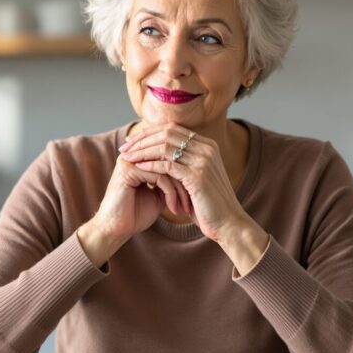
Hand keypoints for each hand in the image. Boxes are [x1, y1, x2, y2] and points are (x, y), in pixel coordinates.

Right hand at [78, 154, 192, 265]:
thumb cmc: (135, 215)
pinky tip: (174, 209)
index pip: (170, 158)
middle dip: (186, 182)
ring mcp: (130, 160)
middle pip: (170, 160)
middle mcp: (134, 155)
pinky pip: (159, 176)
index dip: (186, 176)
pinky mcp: (129, 170)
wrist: (115, 230)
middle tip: (196, 201)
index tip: (197, 195)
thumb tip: (190, 177)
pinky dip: (170, 193)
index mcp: (140, 158)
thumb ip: (170, 183)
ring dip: (180, 190)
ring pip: (167, 168)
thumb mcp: (158, 196)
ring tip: (186, 208)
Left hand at [118, 123, 247, 243]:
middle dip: (142, 139)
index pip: (172, 129)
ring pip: (164, 147)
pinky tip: (137, 169)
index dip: (149, 133)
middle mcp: (206, 148)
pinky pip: (168, 165)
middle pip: (166, 133)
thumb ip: (183, 164)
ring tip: (126, 158)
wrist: (228, 223)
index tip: (131, 142)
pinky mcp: (198, 175)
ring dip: (142, 151)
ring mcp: (203, 160)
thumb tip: (159, 155)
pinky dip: (150, 165)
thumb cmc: (209, 204)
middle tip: (124, 148)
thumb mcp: (195, 178)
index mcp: (207, 145)